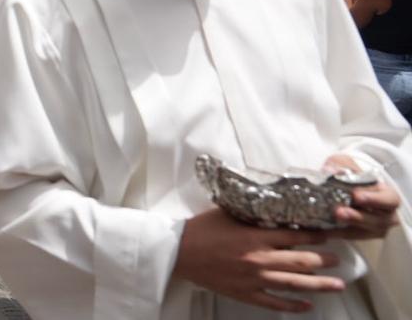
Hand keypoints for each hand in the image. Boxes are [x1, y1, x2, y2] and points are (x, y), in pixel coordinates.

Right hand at [172, 208, 343, 311]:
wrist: (179, 252)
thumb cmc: (201, 230)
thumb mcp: (228, 214)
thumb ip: (252, 214)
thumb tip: (275, 210)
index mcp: (255, 236)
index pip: (295, 237)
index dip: (316, 236)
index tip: (329, 236)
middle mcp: (259, 259)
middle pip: (301, 261)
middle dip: (323, 260)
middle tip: (338, 260)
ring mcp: (254, 279)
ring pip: (295, 284)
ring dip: (319, 284)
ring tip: (337, 285)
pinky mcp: (246, 294)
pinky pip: (275, 303)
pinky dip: (293, 306)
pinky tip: (307, 306)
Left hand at [325, 154, 400, 238]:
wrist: (341, 185)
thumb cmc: (349, 174)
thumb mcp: (344, 165)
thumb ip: (338, 167)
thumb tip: (330, 171)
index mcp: (387, 195)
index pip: (389, 199)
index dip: (375, 199)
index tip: (356, 196)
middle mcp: (385, 214)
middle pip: (380, 220)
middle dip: (359, 217)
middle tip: (340, 211)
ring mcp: (375, 226)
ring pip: (367, 231)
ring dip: (348, 227)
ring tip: (332, 220)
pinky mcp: (361, 234)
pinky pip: (351, 237)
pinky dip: (338, 233)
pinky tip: (325, 230)